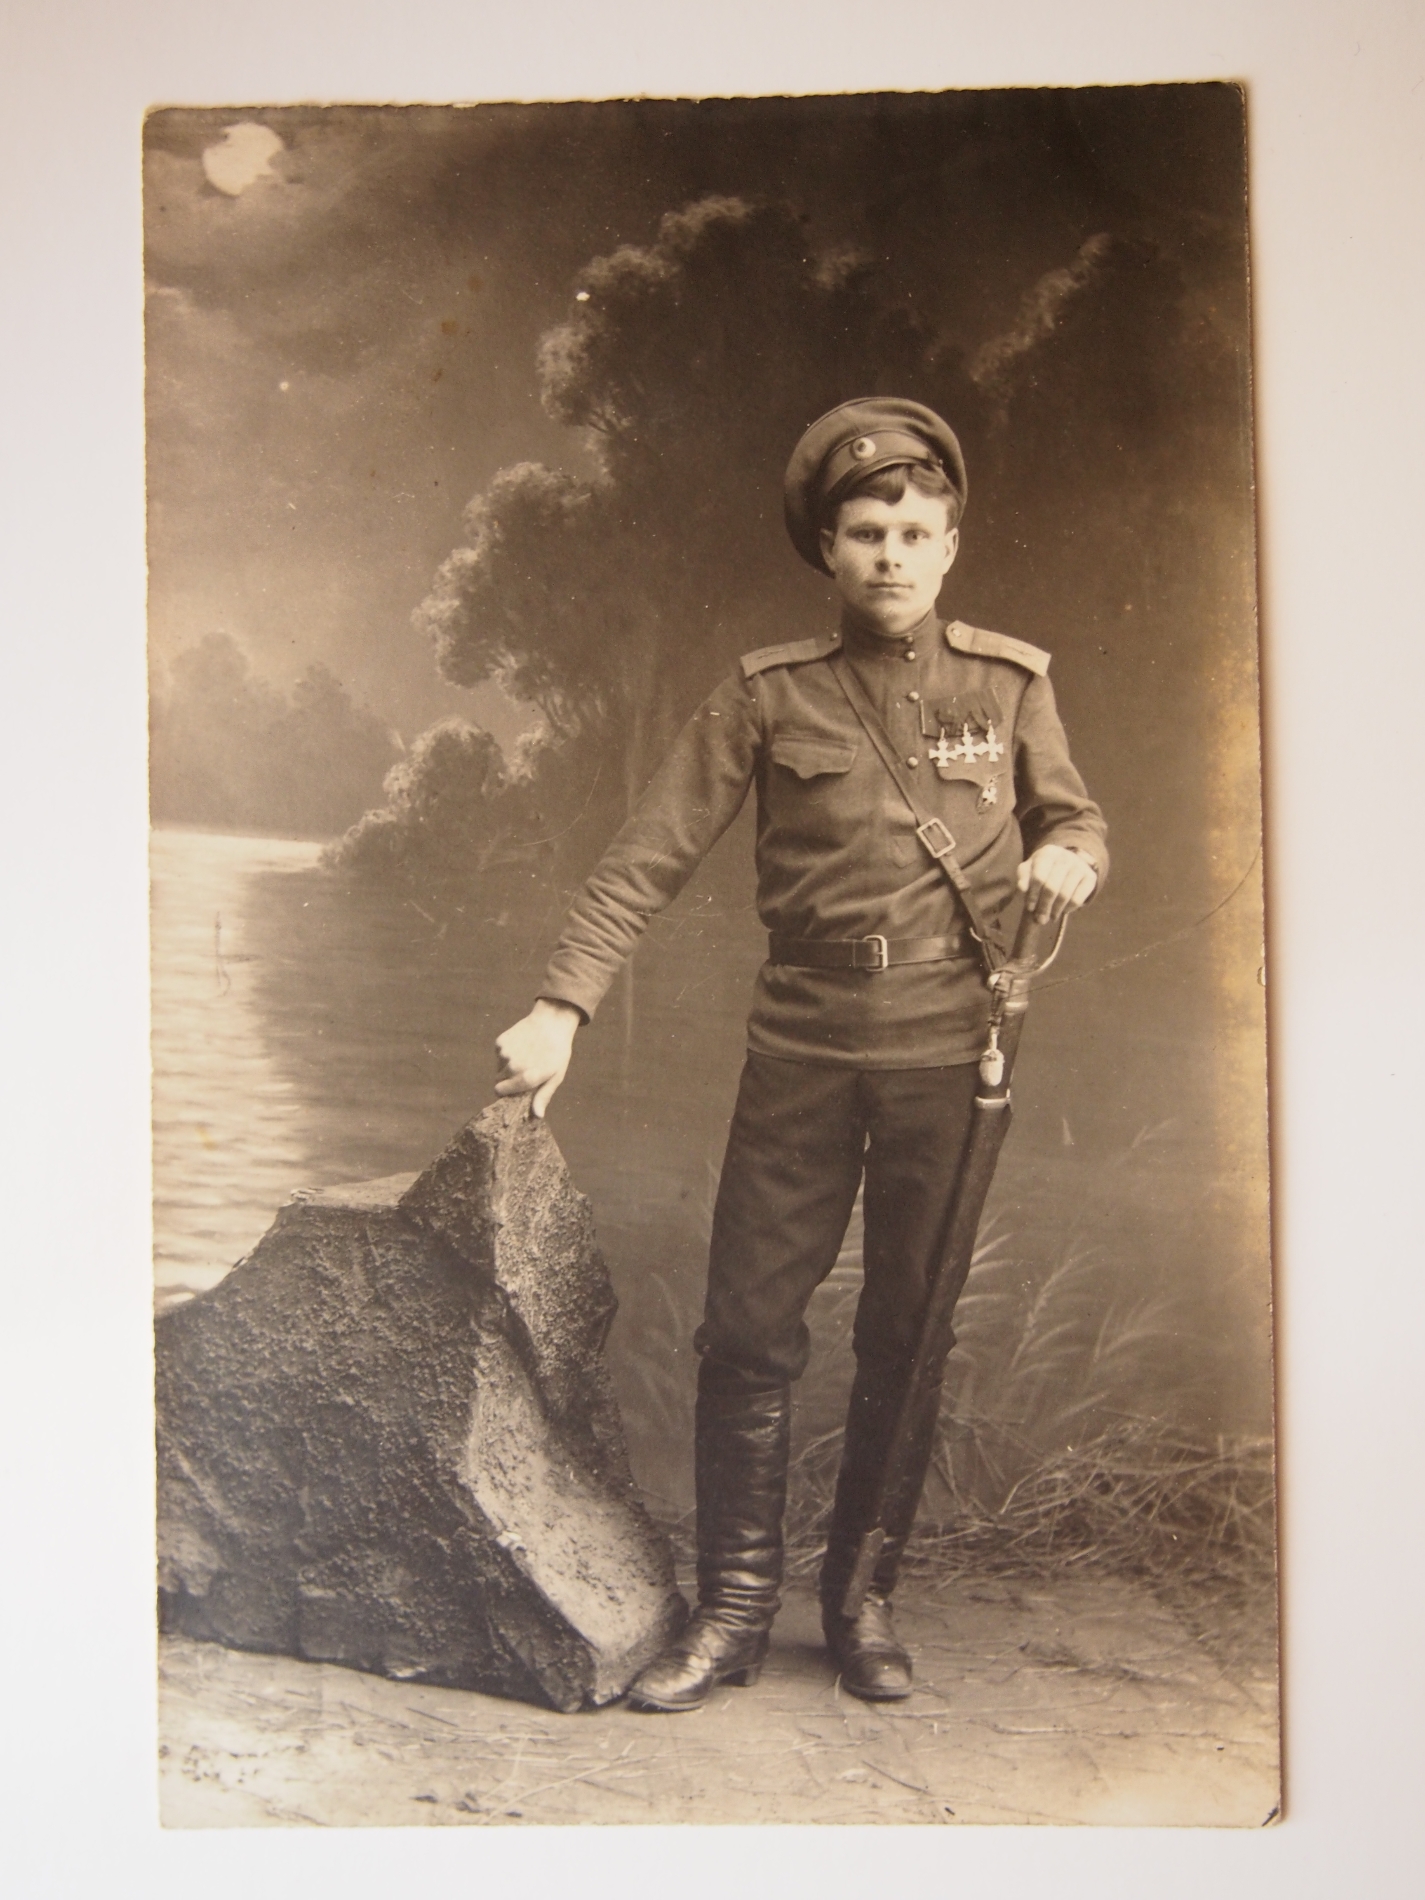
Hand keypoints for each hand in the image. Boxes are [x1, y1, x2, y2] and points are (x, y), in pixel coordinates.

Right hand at [494, 998, 581, 1118]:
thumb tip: (536, 1116)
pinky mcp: (501, 1042)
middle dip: (508, 1079)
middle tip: (524, 1070)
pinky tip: (521, 1046)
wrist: (553, 1021)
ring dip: (507, 1065)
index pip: (500, 1092)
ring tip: (525, 1056)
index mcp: (526, 1078)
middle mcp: (512, 1067)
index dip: (505, 1092)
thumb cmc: (557, 1051)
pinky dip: (506, 1053)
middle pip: (499, 1081)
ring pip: (499, 1067)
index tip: (514, 1088)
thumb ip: (544, 1096)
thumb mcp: (556, 1076)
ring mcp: (505, 1053)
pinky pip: (499, 1054)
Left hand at [1016, 846, 1097, 924]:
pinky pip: (1078, 899)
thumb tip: (1021, 888)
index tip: (1030, 908)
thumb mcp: (1030, 870)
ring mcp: (1079, 866)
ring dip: (1056, 910)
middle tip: (1041, 919)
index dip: (1033, 895)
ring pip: (1065, 895)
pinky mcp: (1090, 877)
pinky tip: (1064, 910)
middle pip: (1052, 888)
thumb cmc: (1044, 869)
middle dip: (1044, 906)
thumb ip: (1023, 878)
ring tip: (1051, 917)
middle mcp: (1065, 857)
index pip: (1038, 878)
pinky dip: (1069, 908)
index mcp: (1047, 853)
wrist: (1069, 862)